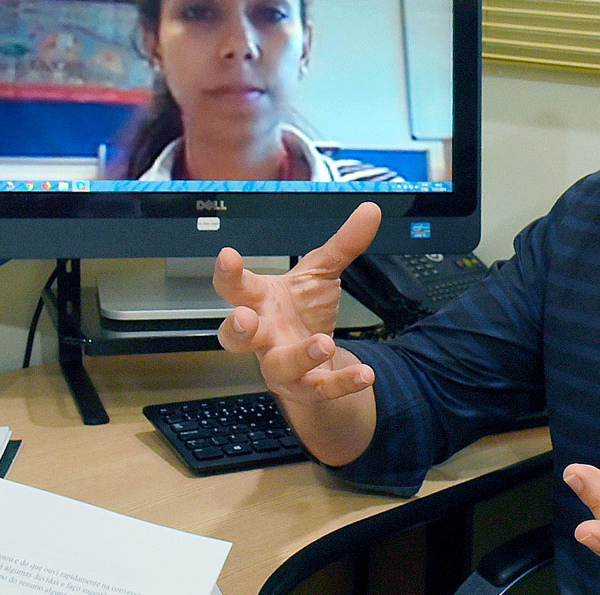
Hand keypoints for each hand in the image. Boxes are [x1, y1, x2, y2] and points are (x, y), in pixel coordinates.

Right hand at [213, 202, 380, 406]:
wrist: (316, 356)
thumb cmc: (303, 310)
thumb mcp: (321, 272)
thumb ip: (343, 243)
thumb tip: (371, 210)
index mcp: (260, 301)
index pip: (235, 286)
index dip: (228, 273)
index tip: (227, 255)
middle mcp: (263, 335)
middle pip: (236, 337)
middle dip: (236, 328)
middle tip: (244, 318)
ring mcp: (280, 364)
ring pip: (278, 367)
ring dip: (298, 356)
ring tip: (322, 343)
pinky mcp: (305, 387)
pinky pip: (320, 388)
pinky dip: (343, 382)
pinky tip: (365, 374)